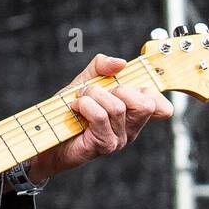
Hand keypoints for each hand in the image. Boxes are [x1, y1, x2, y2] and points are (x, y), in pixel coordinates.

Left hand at [24, 53, 173, 182]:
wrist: (46, 135)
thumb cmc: (69, 111)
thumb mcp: (86, 82)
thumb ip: (102, 68)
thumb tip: (121, 63)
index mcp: (133, 114)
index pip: (163, 108)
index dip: (151, 92)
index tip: (124, 85)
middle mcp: (131, 129)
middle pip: (147, 105)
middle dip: (120, 89)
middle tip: (96, 91)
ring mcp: (119, 139)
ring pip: (118, 108)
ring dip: (94, 95)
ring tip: (80, 98)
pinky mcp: (104, 146)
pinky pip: (101, 117)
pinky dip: (86, 105)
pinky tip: (76, 107)